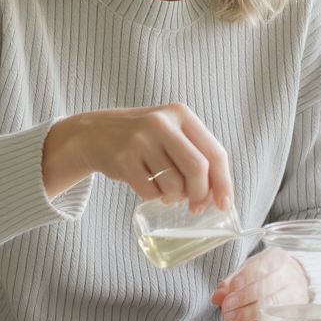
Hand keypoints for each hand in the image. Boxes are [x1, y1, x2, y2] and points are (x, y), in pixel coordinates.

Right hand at [43, 103, 232, 211]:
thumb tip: (219, 195)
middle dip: (200, 194)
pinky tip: (149, 187)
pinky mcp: (123, 159)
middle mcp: (162, 123)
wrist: (95, 133)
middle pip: (197, 168)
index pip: (214, 152)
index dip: (223, 182)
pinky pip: (150, 191)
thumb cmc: (144, 138)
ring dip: (174, 198)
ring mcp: (140, 140)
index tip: (224, 204)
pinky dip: (154, 197)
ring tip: (167, 192)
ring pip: (173, 184)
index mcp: (181, 114)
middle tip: (195, 206)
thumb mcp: (171, 131)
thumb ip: (196, 154)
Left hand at [210, 247, 307, 320]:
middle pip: (265, 289)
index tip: (231, 289)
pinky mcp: (294, 315)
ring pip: (270, 308)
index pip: (261, 268)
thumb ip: (230, 283)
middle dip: (241, 300)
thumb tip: (216, 298)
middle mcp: (289, 276)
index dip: (244, 280)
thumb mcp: (248, 271)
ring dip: (246, 315)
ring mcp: (295, 296)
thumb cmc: (266, 275)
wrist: (293, 280)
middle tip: (225, 308)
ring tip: (230, 317)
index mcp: (277, 259)